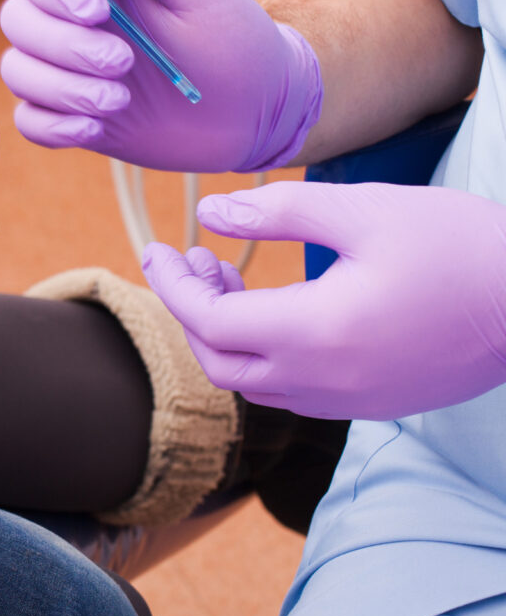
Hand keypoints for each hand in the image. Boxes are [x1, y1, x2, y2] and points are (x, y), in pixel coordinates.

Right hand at [0, 0, 321, 171]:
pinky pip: (29, 121)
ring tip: (119, 101)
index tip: (97, 10)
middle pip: (16, 21)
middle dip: (63, 45)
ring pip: (17, 71)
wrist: (261, 111)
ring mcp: (68, 73)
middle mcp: (72, 24)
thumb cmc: (232, 38)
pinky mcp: (73, 117)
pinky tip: (96, 126)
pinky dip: (52, 125)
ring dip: (61, 87)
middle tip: (124, 63)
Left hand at [142, 181, 505, 419]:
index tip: (156, 248)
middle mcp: (325, 381)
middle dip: (191, 310)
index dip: (172, 285)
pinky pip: (294, 393)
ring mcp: (352, 402)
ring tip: (231, 276)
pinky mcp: (377, 404)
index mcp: (315, 333)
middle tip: (194, 258)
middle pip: (219, 362)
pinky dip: (265, 355)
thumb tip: (210, 211)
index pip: (208, 322)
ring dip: (226, 335)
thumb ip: (278, 210)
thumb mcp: (364, 210)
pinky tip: (278, 308)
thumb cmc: (459, 246)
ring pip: (254, 384)